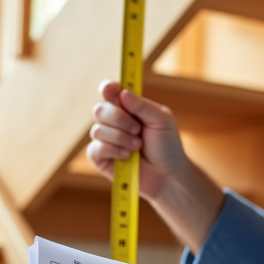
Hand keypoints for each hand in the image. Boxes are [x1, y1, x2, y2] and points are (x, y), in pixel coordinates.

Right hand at [87, 79, 187, 202]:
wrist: (168, 174)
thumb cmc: (167, 145)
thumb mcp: (161, 120)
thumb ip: (143, 106)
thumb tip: (122, 93)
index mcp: (127, 107)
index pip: (109, 92)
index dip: (107, 89)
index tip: (111, 90)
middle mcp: (113, 121)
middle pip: (99, 109)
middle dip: (119, 118)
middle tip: (137, 129)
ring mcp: (105, 139)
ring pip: (97, 130)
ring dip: (120, 137)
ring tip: (138, 146)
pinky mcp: (101, 158)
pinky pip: (95, 149)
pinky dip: (113, 150)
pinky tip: (127, 156)